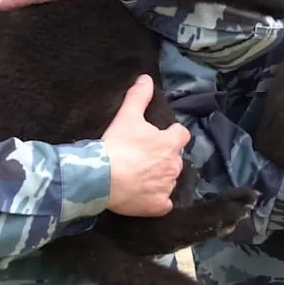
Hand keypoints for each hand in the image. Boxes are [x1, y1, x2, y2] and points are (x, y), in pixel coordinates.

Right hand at [102, 75, 191, 216]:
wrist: (101, 178)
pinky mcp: (158, 206)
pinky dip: (157, 202)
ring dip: (159, 178)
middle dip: (164, 158)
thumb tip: (146, 78)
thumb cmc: (117, 144)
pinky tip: (145, 198)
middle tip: (144, 158)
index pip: (182, 135)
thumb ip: (139, 96)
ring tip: (141, 177)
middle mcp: (173, 165)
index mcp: (170, 143)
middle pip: (175, 159)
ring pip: (169, 181)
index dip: (172, 134)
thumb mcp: (127, 115)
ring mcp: (166, 187)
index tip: (161, 136)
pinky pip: (163, 204)